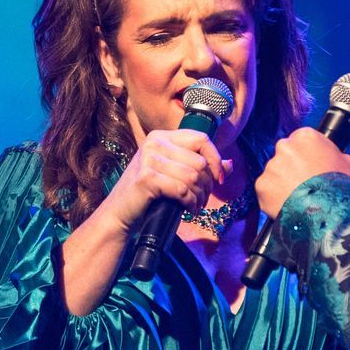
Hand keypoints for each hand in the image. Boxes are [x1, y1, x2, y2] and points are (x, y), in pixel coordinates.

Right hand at [104, 128, 230, 228]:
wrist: (120, 212)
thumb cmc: (149, 193)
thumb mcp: (174, 174)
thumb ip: (200, 166)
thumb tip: (229, 165)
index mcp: (162, 137)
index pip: (201, 138)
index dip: (215, 159)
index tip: (219, 178)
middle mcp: (154, 143)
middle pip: (200, 161)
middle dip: (208, 185)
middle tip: (203, 199)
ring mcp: (149, 159)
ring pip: (193, 177)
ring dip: (200, 196)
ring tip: (195, 205)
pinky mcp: (147, 178)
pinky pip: (182, 189)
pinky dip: (190, 202)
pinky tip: (188, 209)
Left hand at [254, 128, 349, 219]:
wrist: (326, 214)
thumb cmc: (340, 188)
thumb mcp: (349, 165)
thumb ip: (338, 156)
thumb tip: (339, 159)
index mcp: (306, 137)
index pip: (302, 140)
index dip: (307, 155)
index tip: (311, 167)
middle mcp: (285, 147)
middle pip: (286, 155)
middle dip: (292, 167)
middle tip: (304, 184)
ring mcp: (272, 166)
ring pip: (275, 173)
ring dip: (282, 182)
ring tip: (297, 197)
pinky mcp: (262, 185)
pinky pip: (267, 190)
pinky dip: (274, 197)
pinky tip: (288, 204)